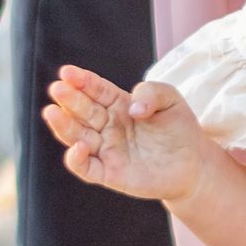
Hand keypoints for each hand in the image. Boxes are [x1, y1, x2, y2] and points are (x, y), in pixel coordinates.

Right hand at [44, 67, 211, 205]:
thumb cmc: (179, 128)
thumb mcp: (171, 100)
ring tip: (51, 112)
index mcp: (118, 105)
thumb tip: (132, 108)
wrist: (194, 164)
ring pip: (77, 137)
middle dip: (68, 99)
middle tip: (57, 88)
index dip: (81, 81)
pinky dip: (77, 159)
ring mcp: (106, 150)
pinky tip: (78, 146)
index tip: (67, 72)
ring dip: (63, 125)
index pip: (96, 90)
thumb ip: (152, 93)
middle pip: (83, 111)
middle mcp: (107, 126)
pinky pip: (86, 168)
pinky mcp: (109, 174)